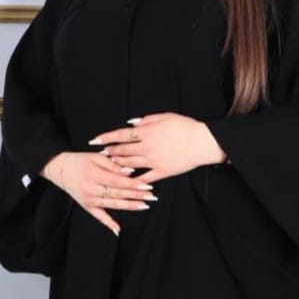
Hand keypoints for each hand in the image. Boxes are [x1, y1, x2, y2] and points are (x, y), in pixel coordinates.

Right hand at [39, 151, 155, 236]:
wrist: (60, 169)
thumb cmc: (80, 161)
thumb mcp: (96, 157)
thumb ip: (113, 164)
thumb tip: (130, 172)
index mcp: (94, 174)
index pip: (118, 181)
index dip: (134, 184)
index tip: (148, 185)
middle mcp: (91, 189)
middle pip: (118, 193)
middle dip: (136, 195)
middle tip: (152, 196)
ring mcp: (89, 199)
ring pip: (113, 205)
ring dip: (129, 206)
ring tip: (144, 206)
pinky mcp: (86, 206)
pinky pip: (99, 217)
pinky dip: (108, 223)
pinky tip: (118, 230)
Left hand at [87, 113, 226, 184]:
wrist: (202, 142)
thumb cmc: (185, 127)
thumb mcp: (165, 117)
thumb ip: (146, 120)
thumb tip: (130, 124)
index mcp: (147, 132)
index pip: (121, 135)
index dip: (106, 137)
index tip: (95, 140)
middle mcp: (147, 147)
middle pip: (122, 150)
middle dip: (109, 152)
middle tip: (101, 154)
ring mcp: (153, 161)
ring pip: (130, 164)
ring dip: (118, 164)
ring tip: (110, 165)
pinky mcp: (162, 172)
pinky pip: (145, 178)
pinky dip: (134, 180)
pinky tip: (126, 181)